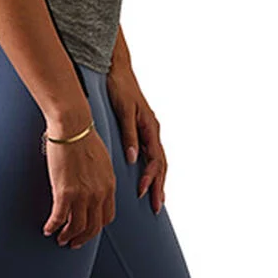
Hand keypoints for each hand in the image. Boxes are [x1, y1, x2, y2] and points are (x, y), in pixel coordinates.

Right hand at [42, 128, 116, 249]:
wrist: (73, 126)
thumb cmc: (84, 136)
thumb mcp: (102, 160)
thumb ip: (100, 177)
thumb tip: (93, 184)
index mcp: (109, 185)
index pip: (107, 216)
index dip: (96, 227)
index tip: (88, 230)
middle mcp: (99, 193)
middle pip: (93, 227)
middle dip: (82, 238)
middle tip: (73, 243)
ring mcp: (83, 194)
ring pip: (77, 227)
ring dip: (67, 236)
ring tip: (60, 238)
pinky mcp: (65, 192)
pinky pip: (59, 218)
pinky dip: (53, 226)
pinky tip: (48, 228)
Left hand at [105, 65, 166, 213]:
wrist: (116, 69)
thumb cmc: (119, 88)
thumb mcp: (124, 111)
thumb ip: (129, 135)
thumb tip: (133, 159)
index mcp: (150, 128)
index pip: (155, 159)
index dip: (150, 177)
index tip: (143, 192)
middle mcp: (152, 131)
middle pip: (160, 164)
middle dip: (159, 186)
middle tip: (157, 207)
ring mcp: (148, 130)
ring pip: (157, 161)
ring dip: (158, 180)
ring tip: (157, 200)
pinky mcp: (141, 129)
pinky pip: (150, 154)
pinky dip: (152, 169)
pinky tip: (147, 179)